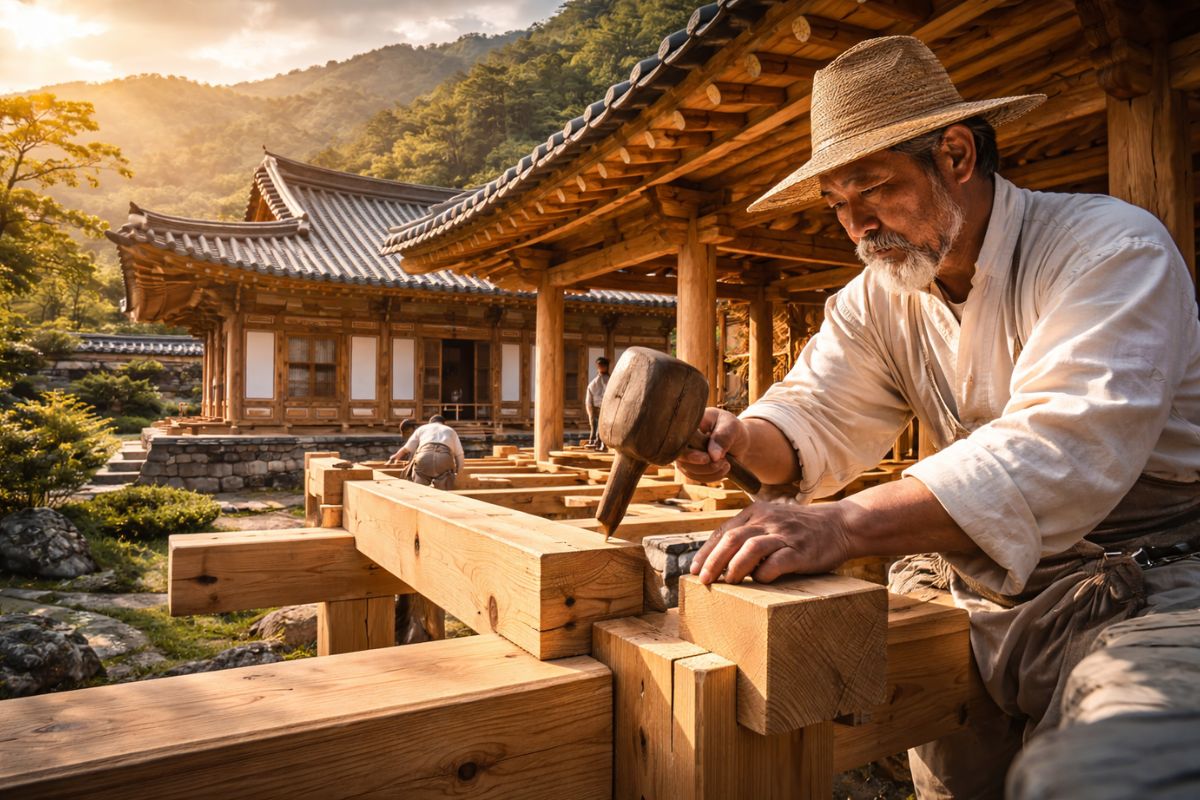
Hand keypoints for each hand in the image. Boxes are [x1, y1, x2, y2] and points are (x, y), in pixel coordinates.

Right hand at [674, 407, 747, 482]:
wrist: (740, 442)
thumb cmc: (732, 429)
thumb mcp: (732, 426)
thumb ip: (722, 437)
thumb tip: (713, 457)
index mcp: (688, 424)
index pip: (679, 439)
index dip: (690, 452)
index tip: (707, 458)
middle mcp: (682, 440)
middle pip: (682, 458)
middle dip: (702, 465)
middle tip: (723, 461)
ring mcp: (685, 455)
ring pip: (689, 470)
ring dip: (710, 471)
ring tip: (726, 463)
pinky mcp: (691, 467)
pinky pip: (697, 477)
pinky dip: (712, 476)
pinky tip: (724, 468)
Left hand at [690, 500, 853, 584]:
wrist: (841, 524)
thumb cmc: (802, 529)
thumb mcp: (772, 522)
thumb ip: (750, 534)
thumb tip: (720, 560)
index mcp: (756, 512)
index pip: (723, 531)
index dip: (706, 552)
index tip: (694, 570)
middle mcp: (768, 520)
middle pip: (731, 539)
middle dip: (713, 561)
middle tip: (704, 580)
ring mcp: (784, 534)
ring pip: (750, 547)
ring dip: (734, 567)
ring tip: (728, 582)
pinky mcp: (800, 550)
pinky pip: (777, 562)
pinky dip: (764, 573)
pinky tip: (760, 580)